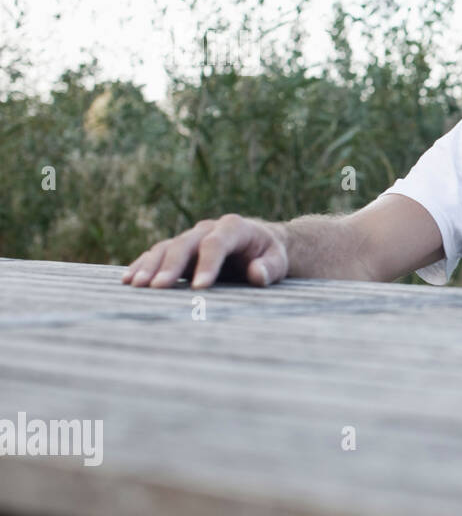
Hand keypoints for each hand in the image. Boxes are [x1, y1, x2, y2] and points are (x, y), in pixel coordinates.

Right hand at [121, 214, 288, 289]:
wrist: (259, 245)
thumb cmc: (270, 255)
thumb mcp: (279, 261)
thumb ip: (271, 268)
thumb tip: (257, 273)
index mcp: (234, 227)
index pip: (216, 243)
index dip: (207, 264)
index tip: (200, 288)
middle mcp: (207, 229)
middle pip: (185, 244)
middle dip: (171, 266)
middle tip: (158, 287)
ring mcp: (190, 238)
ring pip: (165, 248)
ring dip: (150, 266)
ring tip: (136, 285)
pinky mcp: (179, 250)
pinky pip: (156, 254)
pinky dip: (142, 265)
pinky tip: (128, 280)